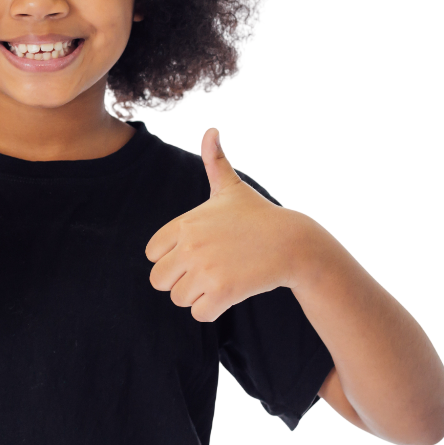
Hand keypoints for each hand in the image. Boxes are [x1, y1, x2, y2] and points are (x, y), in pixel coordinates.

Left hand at [145, 128, 304, 322]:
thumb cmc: (258, 216)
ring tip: (221, 280)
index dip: (170, 258)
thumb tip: (212, 130)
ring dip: (197, 296)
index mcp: (185, 224)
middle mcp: (190, 245)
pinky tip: (228, 294)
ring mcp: (205, 269)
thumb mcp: (232, 188)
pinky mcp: (222, 291)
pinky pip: (200, 313)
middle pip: (159, 280)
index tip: (194, 253)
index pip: (151, 254)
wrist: (292, 243)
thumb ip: (215, 162)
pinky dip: (212, 310)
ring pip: (179, 299)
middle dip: (180, 281)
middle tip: (207, 272)